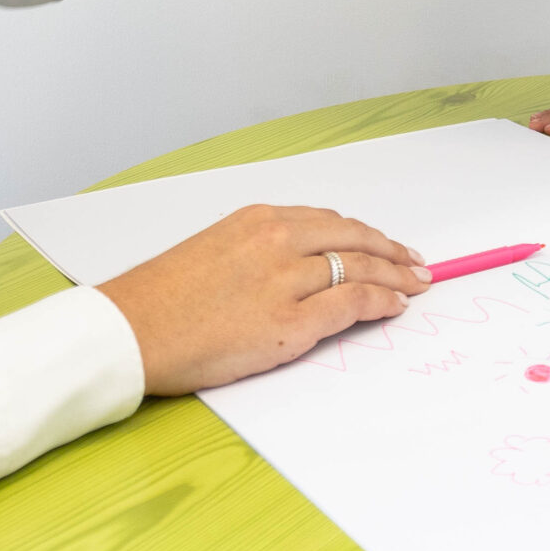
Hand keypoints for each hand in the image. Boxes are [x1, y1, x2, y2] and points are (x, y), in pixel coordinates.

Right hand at [96, 204, 431, 395]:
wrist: (131, 330)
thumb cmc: (162, 298)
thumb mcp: (215, 249)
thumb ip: (259, 250)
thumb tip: (299, 267)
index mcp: (259, 219)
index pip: (330, 222)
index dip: (366, 235)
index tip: (386, 245)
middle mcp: (278, 241)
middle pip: (356, 240)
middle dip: (393, 252)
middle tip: (417, 264)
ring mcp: (286, 281)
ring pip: (361, 269)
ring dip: (396, 277)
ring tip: (415, 285)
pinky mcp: (290, 324)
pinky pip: (352, 306)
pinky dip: (381, 304)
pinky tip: (393, 307)